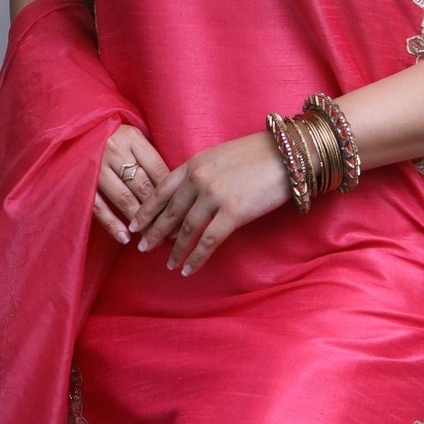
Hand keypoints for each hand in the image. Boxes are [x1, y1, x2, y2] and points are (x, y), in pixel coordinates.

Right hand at [94, 123, 170, 244]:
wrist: (77, 132)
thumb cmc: (112, 137)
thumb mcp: (133, 137)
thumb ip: (149, 157)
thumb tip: (174, 187)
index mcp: (131, 137)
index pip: (157, 169)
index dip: (170, 192)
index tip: (181, 211)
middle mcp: (115, 151)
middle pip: (142, 186)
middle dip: (158, 211)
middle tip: (171, 230)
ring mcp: (97, 168)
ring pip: (124, 198)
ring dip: (140, 220)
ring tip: (151, 236)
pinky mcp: (82, 183)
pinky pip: (99, 208)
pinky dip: (113, 224)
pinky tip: (125, 238)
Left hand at [132, 132, 289, 276]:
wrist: (287, 154)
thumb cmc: (258, 153)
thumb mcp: (221, 155)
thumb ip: (202, 173)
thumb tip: (188, 197)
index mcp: (196, 163)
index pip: (162, 189)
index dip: (148, 209)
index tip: (136, 224)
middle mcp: (200, 178)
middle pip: (170, 212)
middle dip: (155, 232)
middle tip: (143, 248)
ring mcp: (215, 196)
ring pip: (187, 230)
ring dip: (176, 251)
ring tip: (169, 264)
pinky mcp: (232, 213)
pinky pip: (207, 242)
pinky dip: (196, 258)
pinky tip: (188, 269)